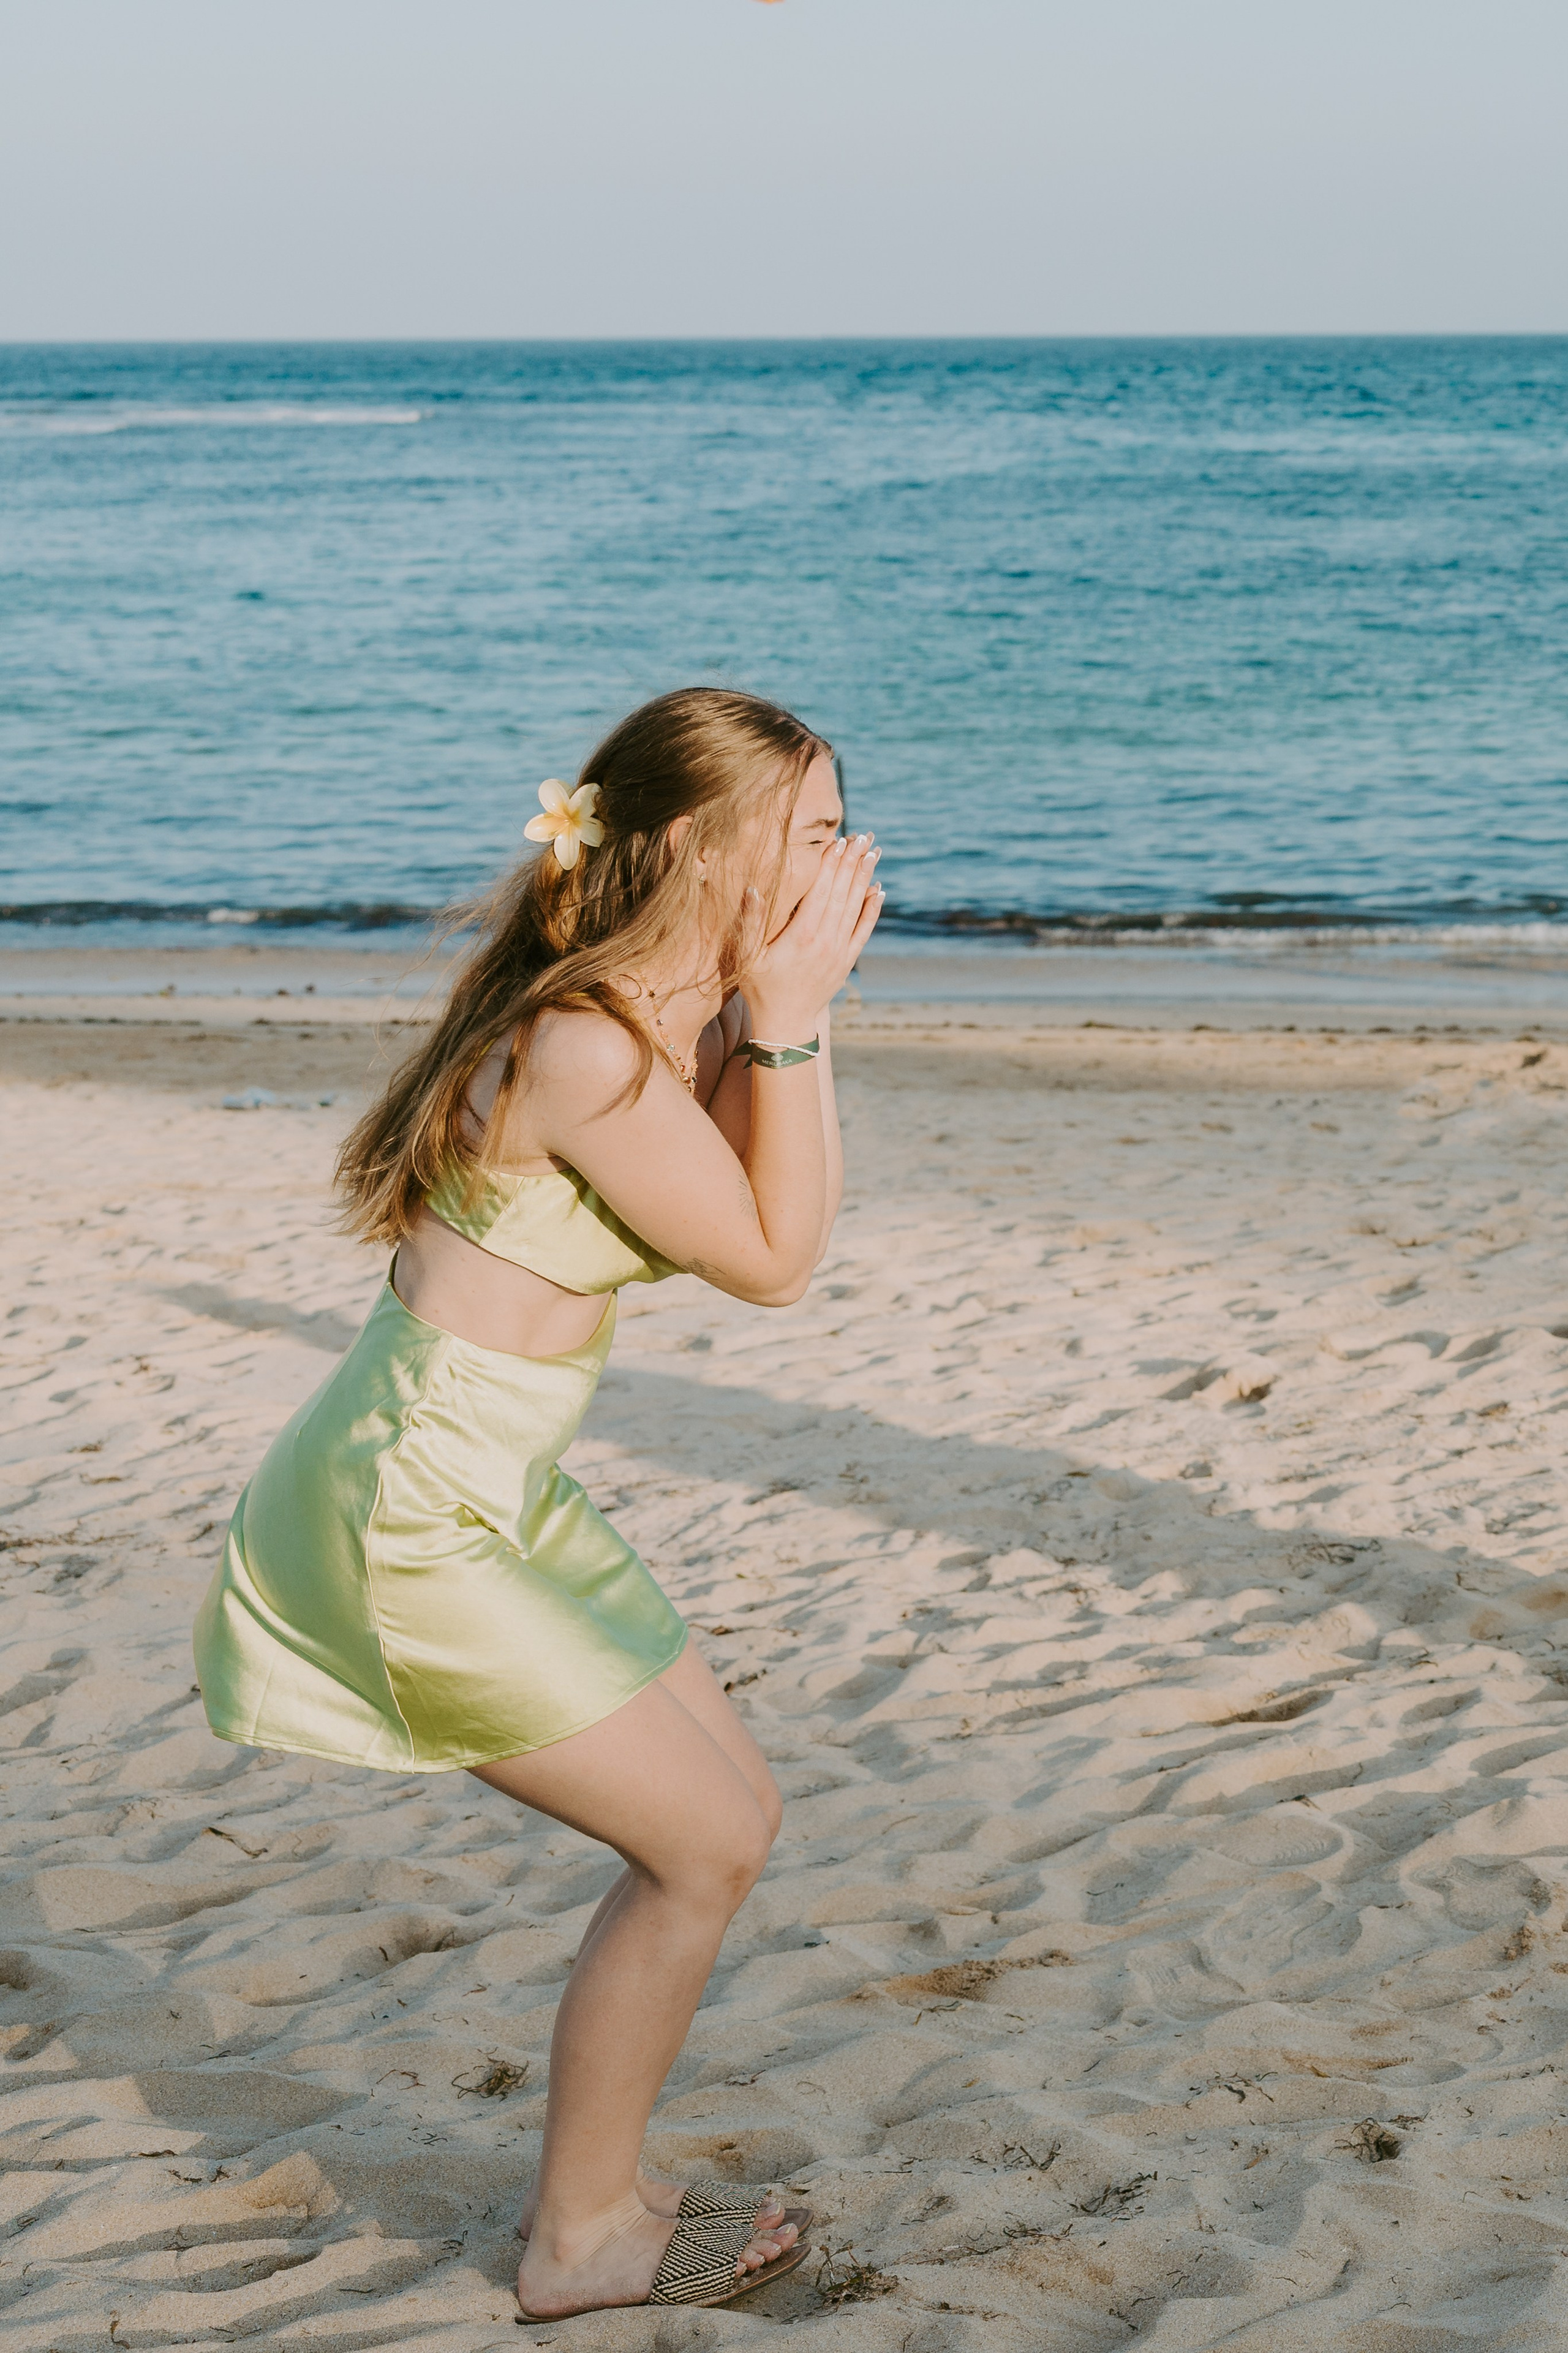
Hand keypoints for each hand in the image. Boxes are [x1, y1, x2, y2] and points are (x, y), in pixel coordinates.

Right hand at [743, 833, 882, 1038]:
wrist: (786, 1023)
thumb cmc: (761, 987)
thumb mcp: (748, 956)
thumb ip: (752, 922)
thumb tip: (755, 888)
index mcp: (802, 935)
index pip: (821, 890)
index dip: (831, 864)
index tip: (839, 841)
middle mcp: (826, 940)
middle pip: (842, 893)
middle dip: (852, 863)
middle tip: (864, 836)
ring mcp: (840, 951)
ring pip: (856, 907)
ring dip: (865, 878)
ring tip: (873, 853)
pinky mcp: (847, 961)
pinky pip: (864, 930)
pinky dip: (872, 909)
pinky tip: (879, 890)